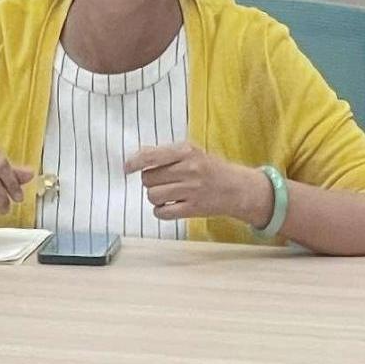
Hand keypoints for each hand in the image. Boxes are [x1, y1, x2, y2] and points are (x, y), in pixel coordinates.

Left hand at [124, 142, 269, 222]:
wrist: (237, 188)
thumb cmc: (210, 168)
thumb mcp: (191, 152)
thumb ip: (165, 153)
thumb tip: (137, 156)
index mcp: (186, 151)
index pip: (150, 155)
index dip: (134, 163)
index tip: (127, 168)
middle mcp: (188, 169)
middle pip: (148, 178)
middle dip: (150, 181)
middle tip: (162, 181)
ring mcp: (191, 190)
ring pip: (153, 196)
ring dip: (155, 196)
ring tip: (167, 193)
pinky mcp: (193, 209)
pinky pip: (162, 212)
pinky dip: (161, 211)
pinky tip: (170, 206)